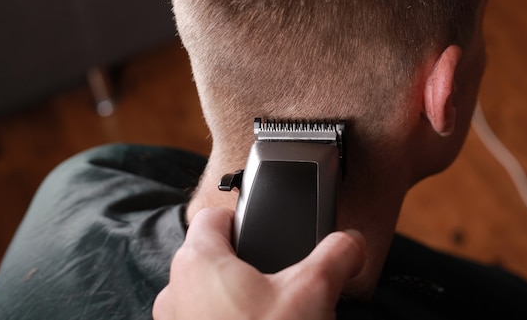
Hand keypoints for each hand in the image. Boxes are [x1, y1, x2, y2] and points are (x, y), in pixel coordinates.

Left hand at [153, 207, 365, 319]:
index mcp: (197, 262)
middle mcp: (174, 291)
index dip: (241, 216)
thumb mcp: (314, 292)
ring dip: (234, 298)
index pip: (213, 216)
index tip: (262, 228)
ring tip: (270, 312)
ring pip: (205, 294)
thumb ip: (337, 254)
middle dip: (245, 264)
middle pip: (211, 257)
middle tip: (277, 278)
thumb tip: (352, 242)